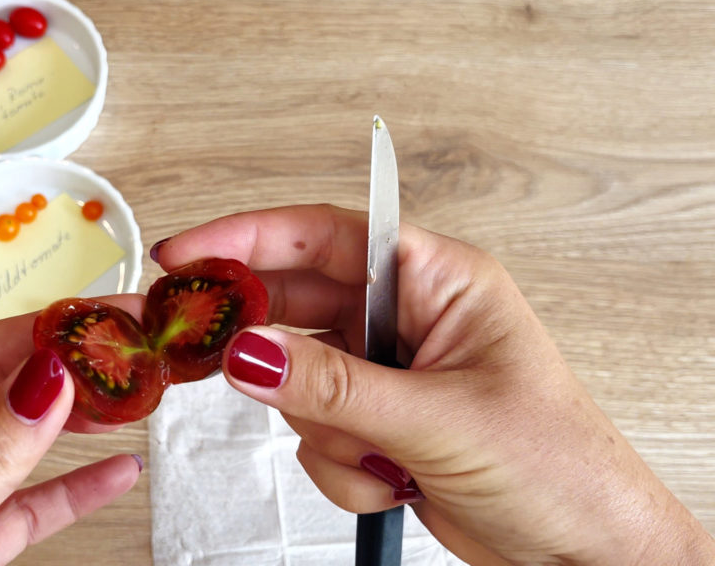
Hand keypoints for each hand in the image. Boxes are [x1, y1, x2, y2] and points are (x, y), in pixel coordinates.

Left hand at [0, 299, 143, 564]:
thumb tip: (44, 383)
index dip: (40, 332)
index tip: (103, 316)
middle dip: (68, 369)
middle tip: (136, 348)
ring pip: (17, 445)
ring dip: (77, 422)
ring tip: (136, 395)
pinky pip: (24, 509)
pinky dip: (73, 491)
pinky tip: (115, 471)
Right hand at [153, 205, 714, 564]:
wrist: (580, 551)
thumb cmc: (558, 466)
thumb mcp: (437, 419)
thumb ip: (333, 386)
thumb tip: (248, 352)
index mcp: (438, 281)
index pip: (327, 234)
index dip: (250, 237)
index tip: (189, 254)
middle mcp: (408, 317)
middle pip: (299, 302)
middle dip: (263, 341)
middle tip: (204, 352)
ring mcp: (388, 372)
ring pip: (297, 377)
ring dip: (323, 427)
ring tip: (379, 455)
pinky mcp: (376, 422)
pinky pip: (313, 429)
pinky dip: (339, 465)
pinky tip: (391, 481)